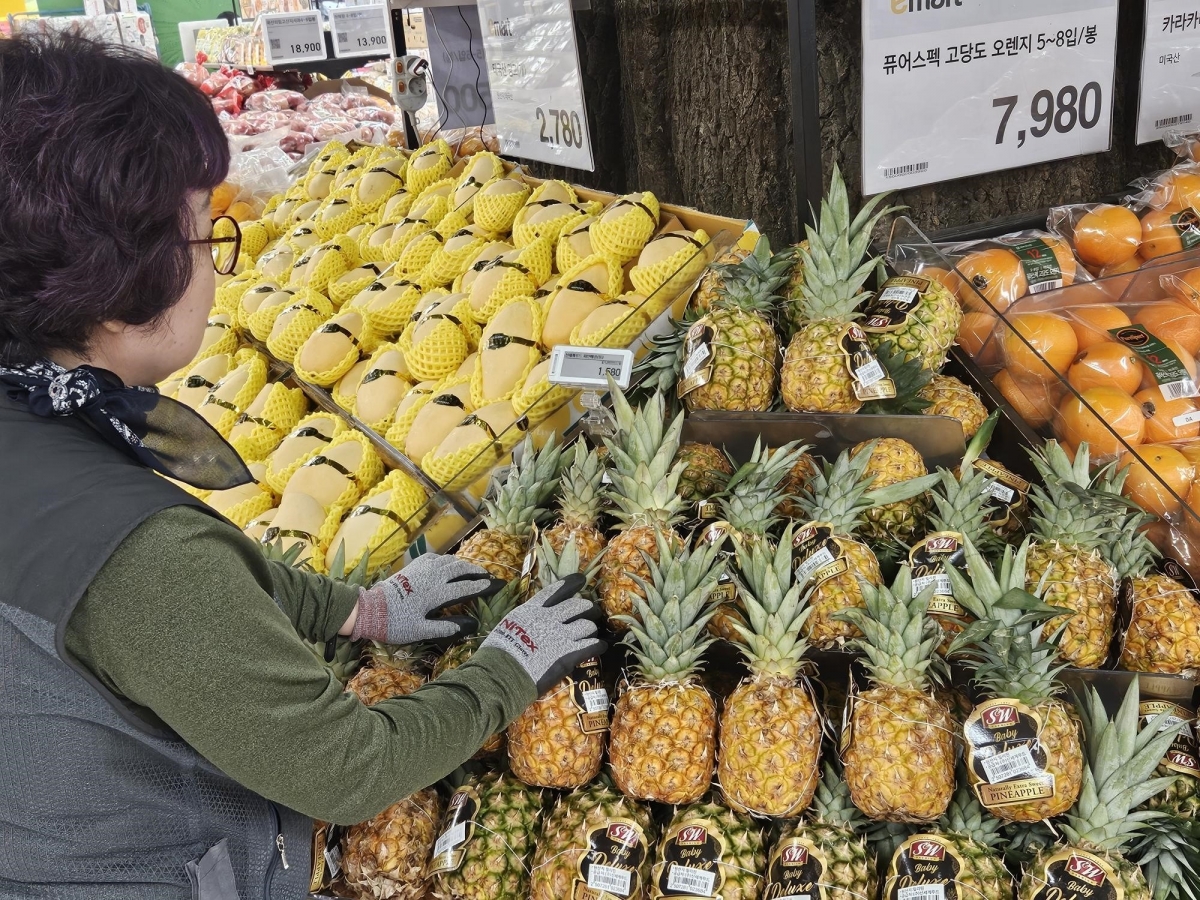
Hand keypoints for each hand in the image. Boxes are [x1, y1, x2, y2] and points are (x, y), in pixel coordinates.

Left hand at [350, 554, 494, 644]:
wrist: (370, 609)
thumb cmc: (395, 623)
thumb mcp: (419, 631)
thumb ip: (444, 627)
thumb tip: (467, 627)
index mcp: (436, 594)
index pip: (464, 587)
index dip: (480, 586)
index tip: (493, 585)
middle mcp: (432, 577)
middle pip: (459, 569)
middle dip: (475, 571)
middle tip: (487, 575)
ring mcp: (421, 569)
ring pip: (448, 561)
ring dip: (462, 564)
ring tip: (471, 569)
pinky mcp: (412, 567)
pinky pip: (434, 558)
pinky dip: (445, 559)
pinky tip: (446, 563)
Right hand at [479, 574, 606, 694]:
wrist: (501, 673)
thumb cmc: (497, 654)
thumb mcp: (507, 627)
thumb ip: (523, 622)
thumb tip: (525, 625)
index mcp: (532, 610)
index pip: (556, 590)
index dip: (571, 583)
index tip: (581, 580)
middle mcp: (550, 619)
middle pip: (578, 606)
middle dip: (587, 608)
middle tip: (591, 612)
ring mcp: (561, 636)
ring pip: (587, 625)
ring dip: (590, 629)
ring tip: (590, 633)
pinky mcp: (569, 654)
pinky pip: (592, 645)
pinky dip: (598, 645)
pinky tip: (600, 647)